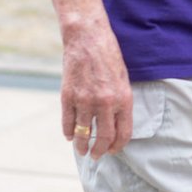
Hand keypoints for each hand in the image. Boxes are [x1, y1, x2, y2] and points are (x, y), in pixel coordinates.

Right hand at [60, 16, 132, 158]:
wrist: (88, 36)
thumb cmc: (109, 56)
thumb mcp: (123, 78)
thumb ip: (121, 102)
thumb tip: (116, 125)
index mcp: (123, 98)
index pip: (123, 133)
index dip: (117, 146)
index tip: (112, 151)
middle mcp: (105, 102)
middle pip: (103, 138)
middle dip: (100, 151)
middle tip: (96, 155)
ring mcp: (85, 100)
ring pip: (82, 134)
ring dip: (82, 146)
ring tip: (82, 150)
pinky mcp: (68, 95)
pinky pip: (67, 122)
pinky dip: (68, 132)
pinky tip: (69, 136)